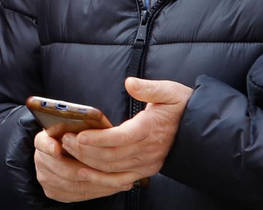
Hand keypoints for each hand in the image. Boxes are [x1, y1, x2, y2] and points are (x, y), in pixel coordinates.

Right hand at [33, 129, 145, 202]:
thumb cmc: (75, 138)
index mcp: (43, 140)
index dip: (49, 146)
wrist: (63, 155)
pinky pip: (78, 195)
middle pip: (62, 169)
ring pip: (73, 185)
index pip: (41, 143)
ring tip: (119, 179)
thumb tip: (97, 120)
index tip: (57, 148)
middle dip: (85, 170)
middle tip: (104, 168)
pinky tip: (114, 186)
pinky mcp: (53, 192)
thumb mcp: (75, 129)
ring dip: (98, 183)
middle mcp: (41, 160)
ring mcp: (45, 178)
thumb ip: (82, 127)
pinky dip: (98, 191)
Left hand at [64, 78, 192, 178]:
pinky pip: (120, 179)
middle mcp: (147, 151)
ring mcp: (146, 164)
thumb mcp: (170, 91)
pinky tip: (84, 172)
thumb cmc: (180, 107)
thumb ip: (149, 88)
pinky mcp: (145, 171)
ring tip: (69, 150)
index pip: (120, 137)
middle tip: (65, 140)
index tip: (79, 134)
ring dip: (88, 161)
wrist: (197, 128)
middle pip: (111, 155)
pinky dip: (101, 178)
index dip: (98, 138)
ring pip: (112, 168)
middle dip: (85, 149)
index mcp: (150, 129)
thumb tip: (130, 83)